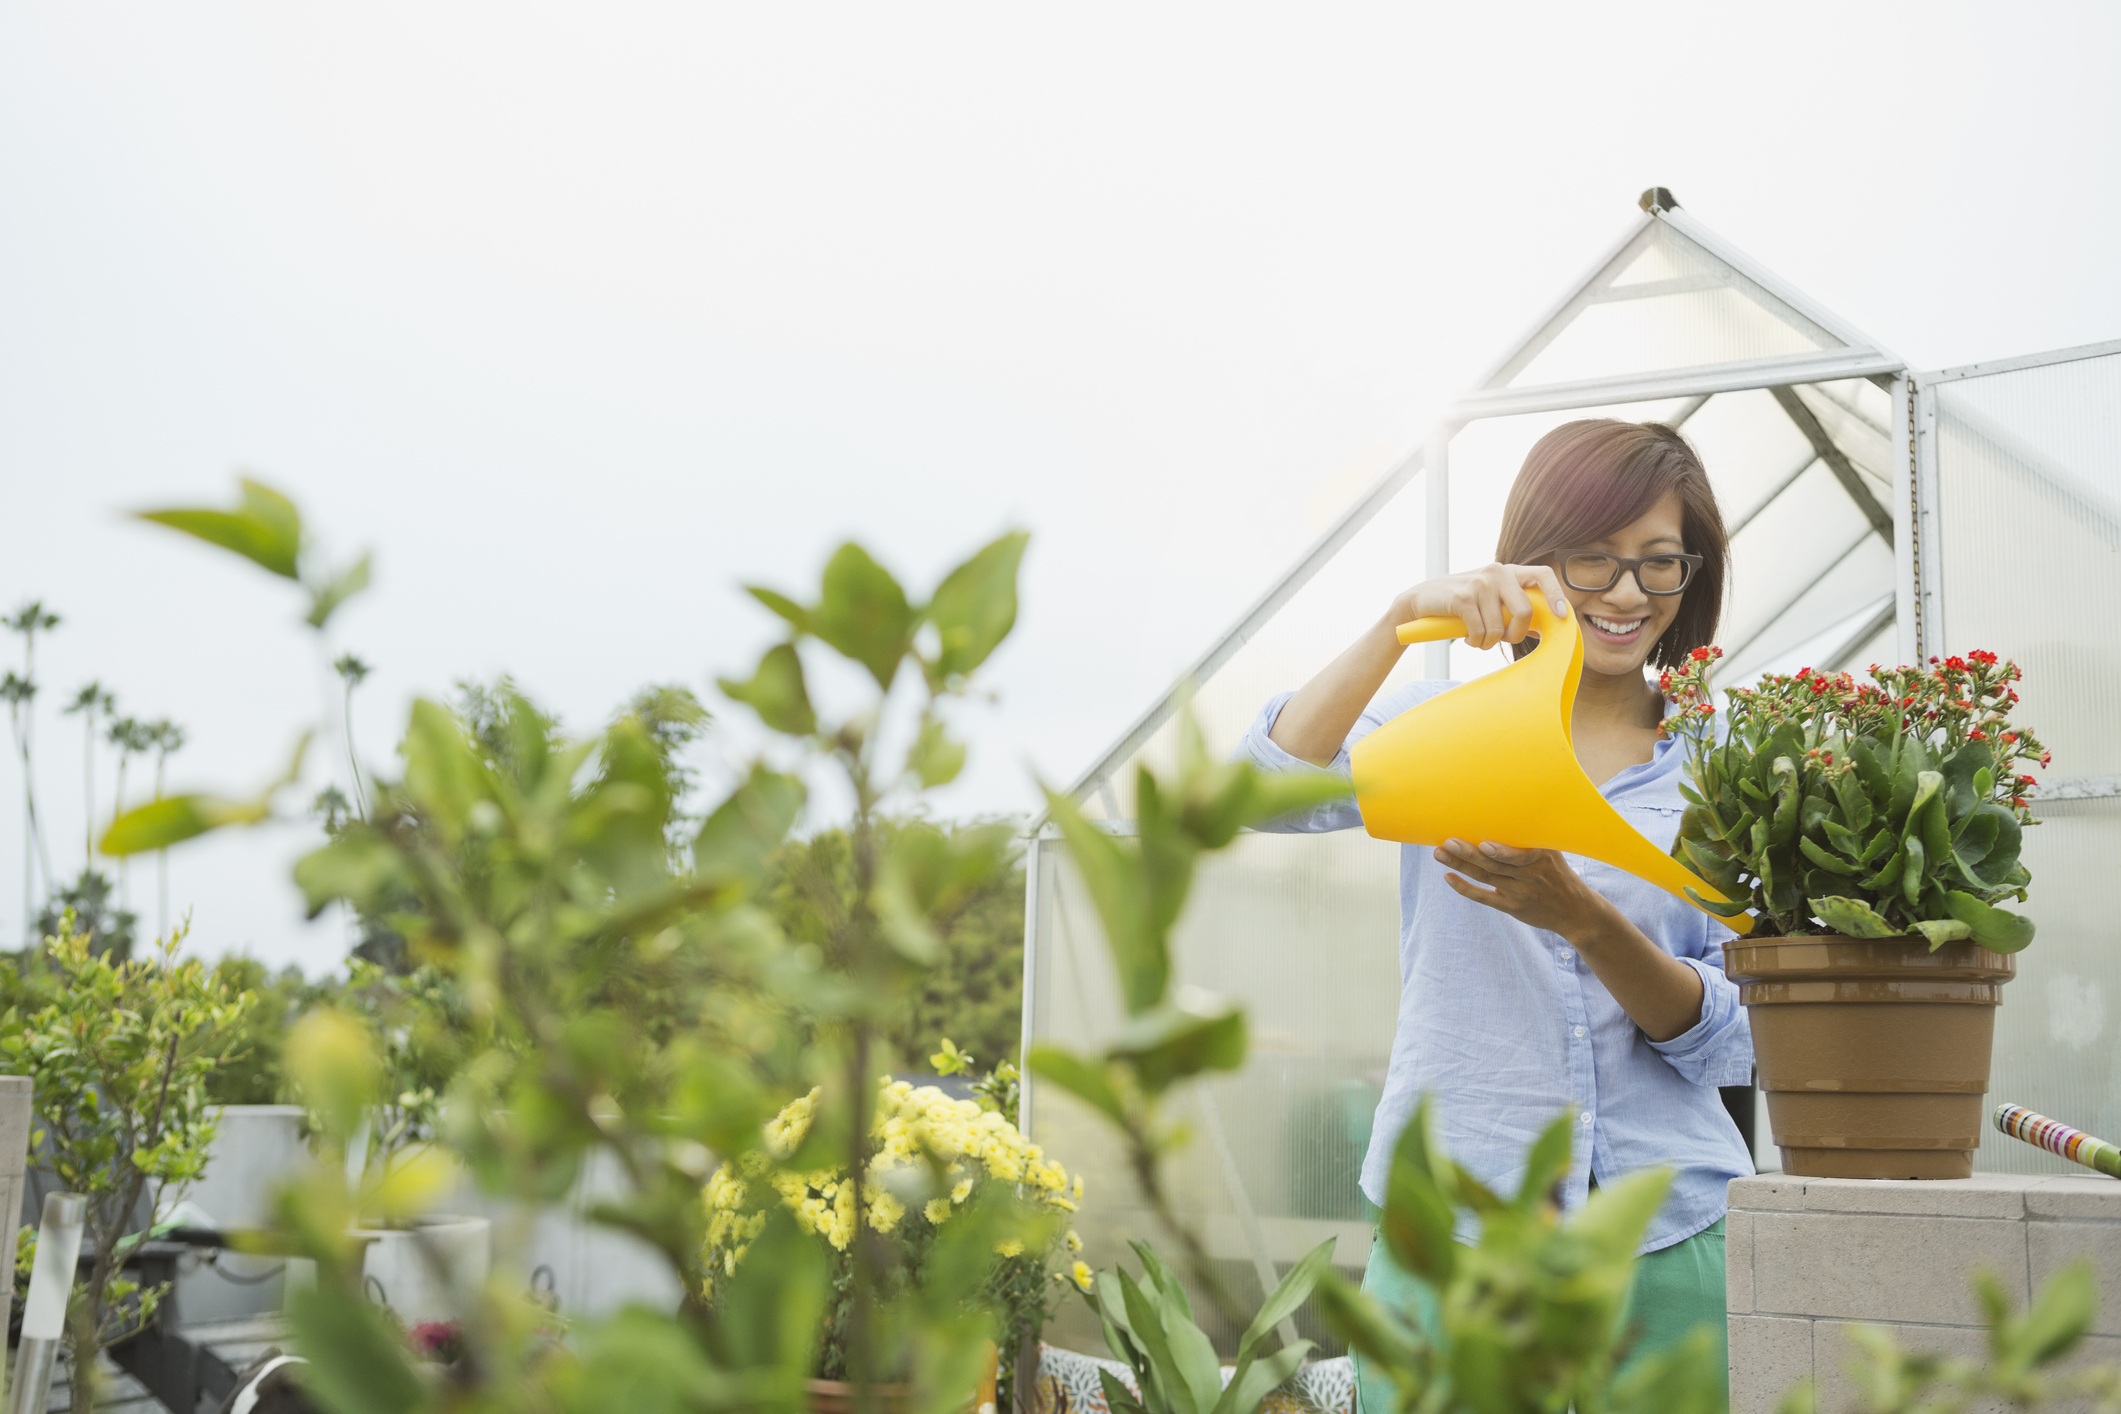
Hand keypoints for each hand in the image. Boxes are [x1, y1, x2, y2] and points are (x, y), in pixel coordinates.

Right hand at [1391, 563, 1570, 651]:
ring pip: (1499, 628)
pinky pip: (1480, 631)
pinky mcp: (1463, 597)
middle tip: (1502, 640)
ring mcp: (1480, 583)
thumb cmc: (1462, 605)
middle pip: (1525, 612)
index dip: (1556, 595)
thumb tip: (1543, 628)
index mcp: (1509, 571)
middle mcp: (1497, 572)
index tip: (1561, 616)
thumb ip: (1514, 607)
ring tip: (1478, 638)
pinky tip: (1468, 638)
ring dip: (1488, 642)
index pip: (1543, 575)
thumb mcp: (1491, 599)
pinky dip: (1475, 642)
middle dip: (1516, 635)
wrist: (1421, 601)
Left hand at [1434, 838, 1607, 936]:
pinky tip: (1448, 877)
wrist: (1575, 911)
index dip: (1502, 852)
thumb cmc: (1558, 872)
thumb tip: (1505, 805)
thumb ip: (1531, 835)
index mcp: (1542, 858)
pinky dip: (1465, 888)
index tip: (1484, 843)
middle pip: (1495, 865)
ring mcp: (1520, 893)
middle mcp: (1530, 876)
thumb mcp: (1554, 850)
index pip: (1519, 855)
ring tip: (1439, 853)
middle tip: (1447, 842)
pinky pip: (1485, 898)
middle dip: (1470, 854)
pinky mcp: (1512, 907)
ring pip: (1486, 878)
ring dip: (1460, 865)